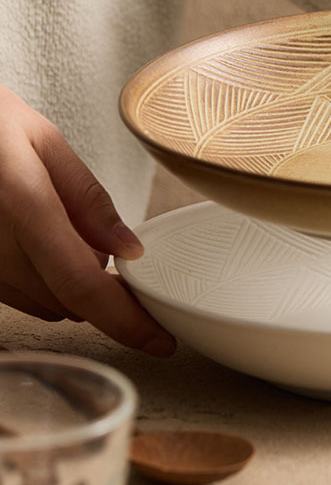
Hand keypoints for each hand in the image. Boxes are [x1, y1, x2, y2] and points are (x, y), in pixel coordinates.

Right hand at [0, 85, 174, 355]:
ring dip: (73, 288)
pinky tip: (47, 245)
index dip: (126, 322)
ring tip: (76, 238)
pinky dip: (44, 281)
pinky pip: (15, 293)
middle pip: (66, 300)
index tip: (161, 342)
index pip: (83, 284)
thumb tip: (128, 250)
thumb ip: (86, 198)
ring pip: (41, 302)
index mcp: (24, 206)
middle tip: (127, 271)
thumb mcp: (42, 142)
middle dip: (106, 296)